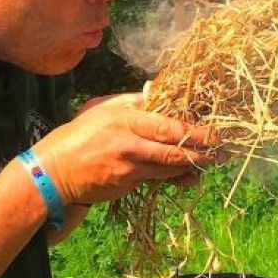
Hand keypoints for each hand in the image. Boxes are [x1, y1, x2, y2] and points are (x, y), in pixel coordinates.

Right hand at [32, 93, 217, 204]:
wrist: (54, 171)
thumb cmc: (79, 135)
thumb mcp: (102, 108)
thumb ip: (132, 101)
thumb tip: (158, 91)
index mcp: (125, 119)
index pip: (168, 126)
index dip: (195, 131)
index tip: (214, 132)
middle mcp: (129, 143)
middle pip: (174, 149)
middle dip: (203, 151)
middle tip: (223, 152)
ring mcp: (128, 167)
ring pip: (169, 168)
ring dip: (193, 167)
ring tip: (212, 163)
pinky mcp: (126, 185)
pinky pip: (156, 180)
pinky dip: (174, 178)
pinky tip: (188, 176)